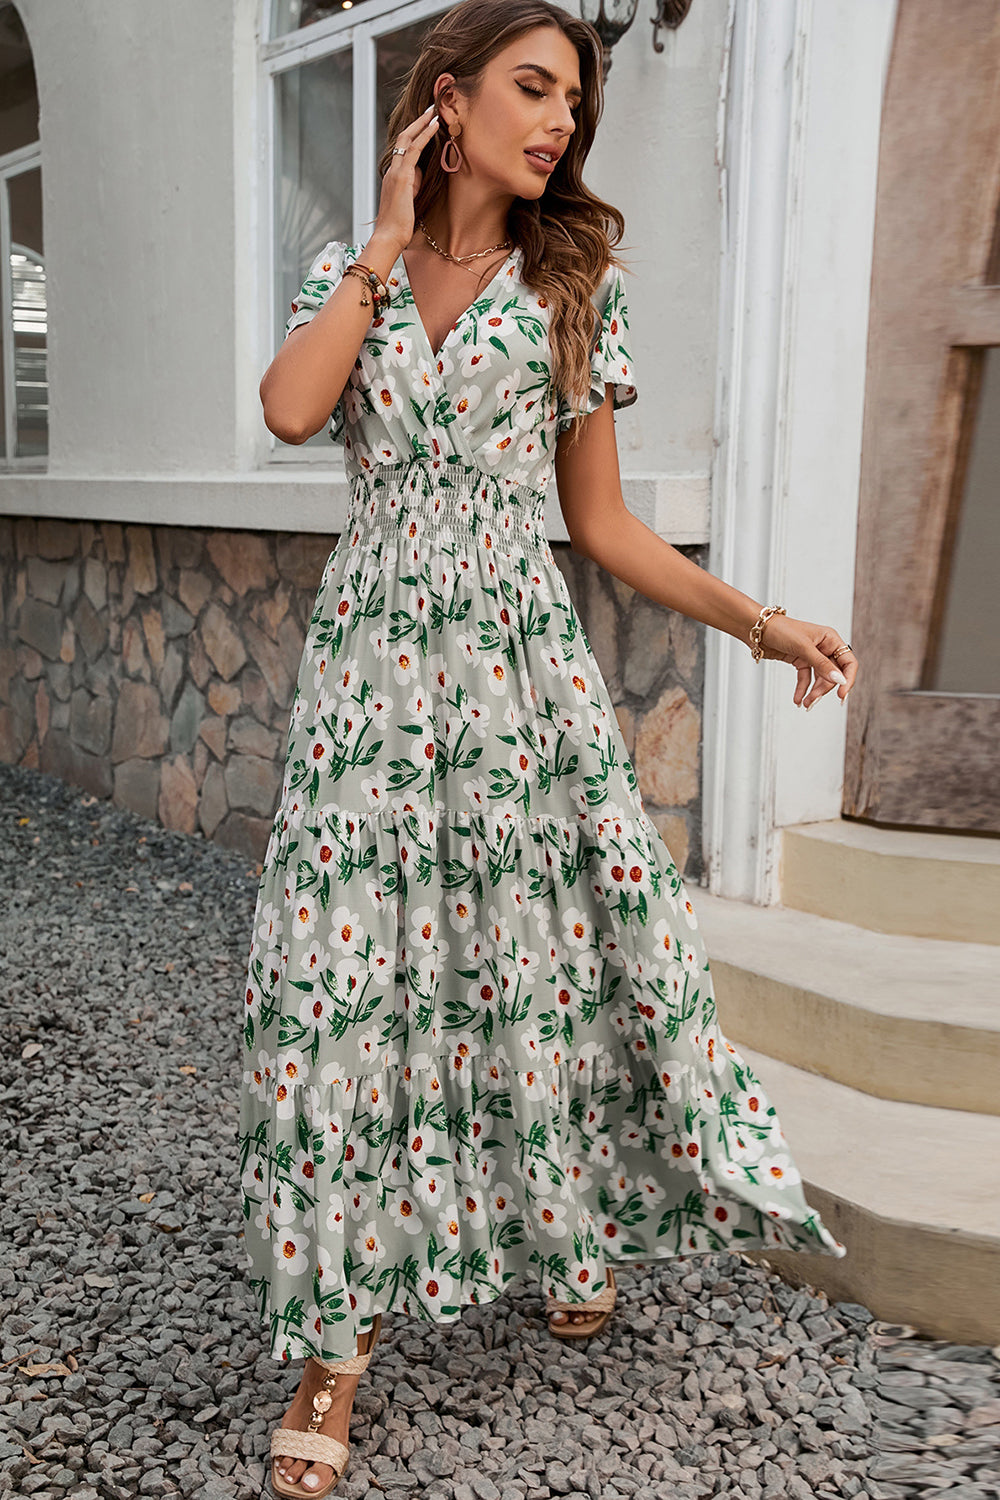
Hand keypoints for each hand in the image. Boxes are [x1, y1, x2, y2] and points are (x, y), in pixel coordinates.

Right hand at [373, 103, 439, 254]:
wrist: (388, 237)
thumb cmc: (399, 226)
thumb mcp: (409, 203)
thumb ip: (414, 187)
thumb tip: (421, 177)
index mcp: (393, 176)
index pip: (404, 150)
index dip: (415, 135)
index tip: (426, 124)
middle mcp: (392, 170)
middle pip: (403, 138)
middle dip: (417, 122)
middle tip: (430, 108)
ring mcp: (395, 172)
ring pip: (408, 138)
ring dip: (422, 123)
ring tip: (434, 110)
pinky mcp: (402, 177)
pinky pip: (414, 149)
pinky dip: (424, 135)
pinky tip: (434, 126)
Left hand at [753, 613, 859, 709]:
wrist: (757, 630)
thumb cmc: (781, 629)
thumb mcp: (803, 648)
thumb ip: (821, 665)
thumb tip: (839, 680)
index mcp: (830, 639)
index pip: (848, 662)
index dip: (847, 679)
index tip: (841, 694)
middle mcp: (824, 647)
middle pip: (833, 674)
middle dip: (824, 688)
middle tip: (813, 700)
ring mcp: (812, 655)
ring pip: (820, 678)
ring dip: (814, 692)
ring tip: (805, 703)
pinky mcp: (800, 661)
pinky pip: (806, 678)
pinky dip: (802, 689)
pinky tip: (798, 699)